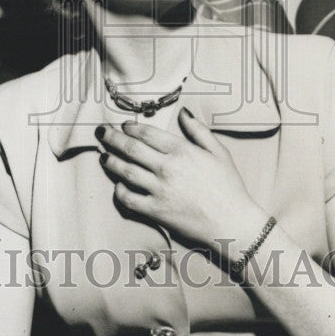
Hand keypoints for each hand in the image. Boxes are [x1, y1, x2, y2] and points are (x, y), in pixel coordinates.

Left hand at [97, 108, 264, 254]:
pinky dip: (119, 190)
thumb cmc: (228, 187)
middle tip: (101, 134)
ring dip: (110, 162)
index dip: (131, 127)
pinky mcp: (155, 211)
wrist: (233, 223)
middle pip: (131, 148)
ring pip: (125, 171)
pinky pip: (129, 198)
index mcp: (182, 151)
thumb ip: (199, 130)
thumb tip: (183, 113)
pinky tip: (118, 185)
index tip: (124, 126)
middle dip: (112, 139)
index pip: (147, 134)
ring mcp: (159, 190)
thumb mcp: (219, 152)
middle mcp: (167, 168)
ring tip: (103, 156)